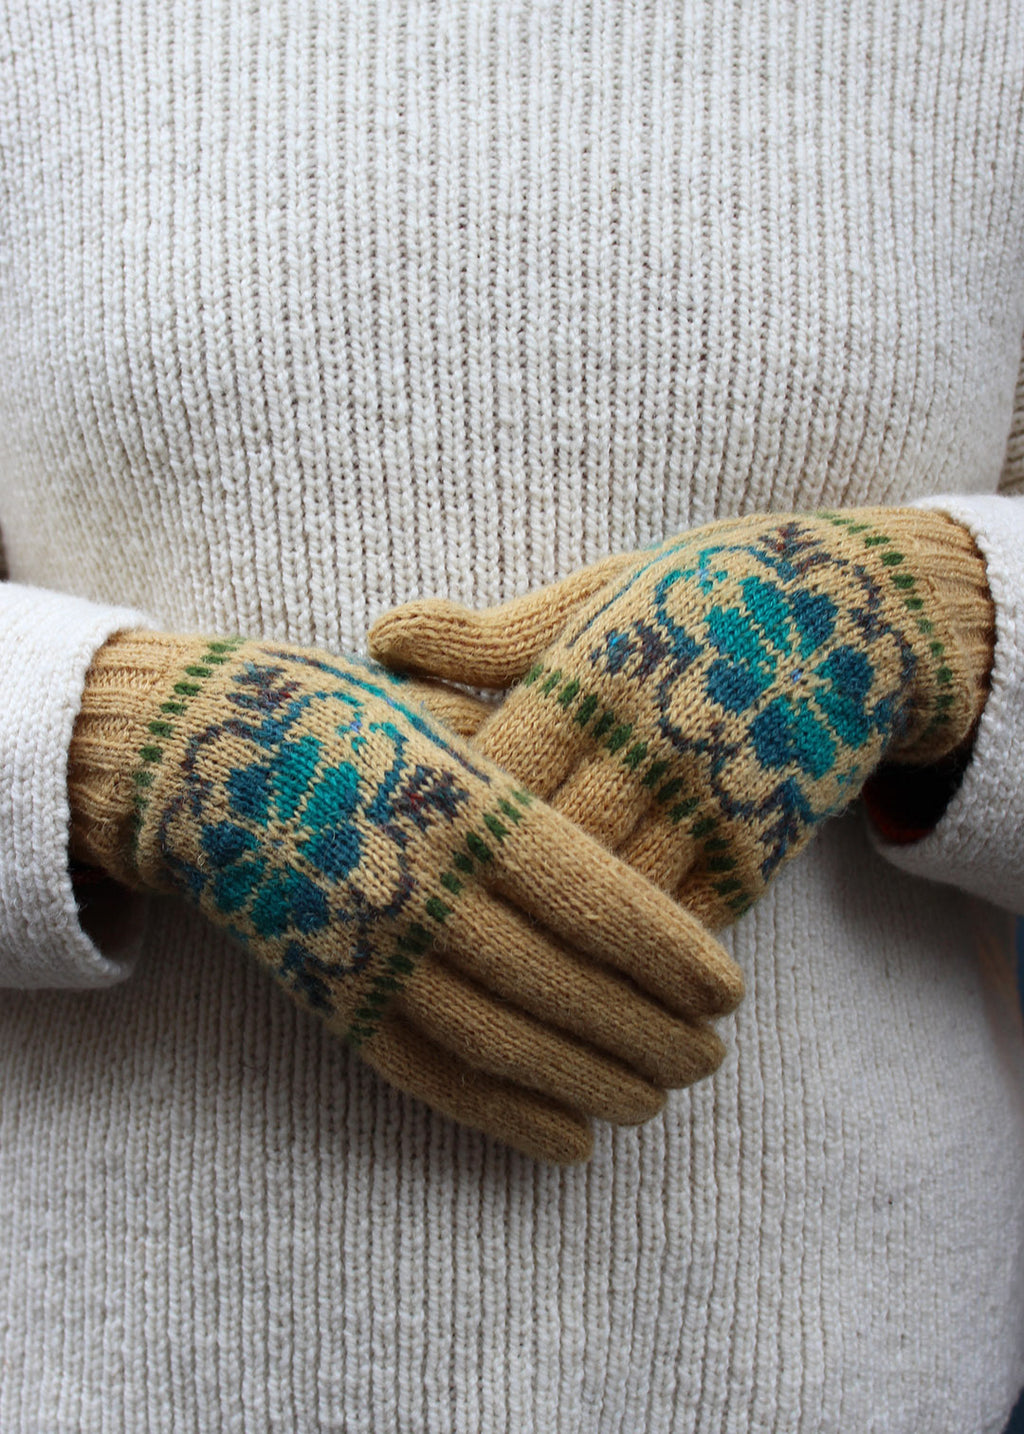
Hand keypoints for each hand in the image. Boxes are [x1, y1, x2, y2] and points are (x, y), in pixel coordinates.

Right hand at [68, 630, 743, 1162]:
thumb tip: (632, 822)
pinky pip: (429, 1073)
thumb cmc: (335, 714)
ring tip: (657, 1102)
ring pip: (505, 1038)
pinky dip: (504, 1115)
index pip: (593, 895)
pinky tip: (569, 1142)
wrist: (192, 757)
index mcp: (463, 801)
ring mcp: (371, 949)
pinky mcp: (331, 998)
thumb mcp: (437, 712)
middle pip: (564, 981)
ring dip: (592, 1080)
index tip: (729, 992)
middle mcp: (423, 883)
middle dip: (649, 1031)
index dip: (669, 954)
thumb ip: (524, 765)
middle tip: (710, 1060)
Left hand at [370, 508, 993, 928]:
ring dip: (548, 954)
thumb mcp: (599, 591)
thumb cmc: (701, 596)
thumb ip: (492, 636)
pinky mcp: (759, 847)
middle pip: (545, 849)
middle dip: (476, 902)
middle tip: (404, 947)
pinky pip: (679, 924)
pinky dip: (625, 962)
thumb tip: (379, 639)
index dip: (437, 825)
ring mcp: (711, 803)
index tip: (378, 861)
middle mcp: (651, 744)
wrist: (856, 612)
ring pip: (611, 903)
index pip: (498, 770)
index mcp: (597, 675)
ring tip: (472, 995)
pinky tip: (577, 989)